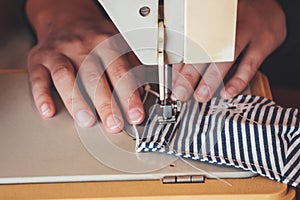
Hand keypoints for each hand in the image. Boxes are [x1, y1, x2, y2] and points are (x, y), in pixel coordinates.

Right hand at [26, 0, 144, 132]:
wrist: (66, 18)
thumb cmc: (94, 37)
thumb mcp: (117, 43)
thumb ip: (130, 67)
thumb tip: (141, 93)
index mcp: (105, 42)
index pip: (120, 71)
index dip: (129, 95)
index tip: (135, 115)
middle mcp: (82, 46)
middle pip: (94, 77)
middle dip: (105, 104)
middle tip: (114, 125)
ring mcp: (59, 52)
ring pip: (66, 77)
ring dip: (77, 101)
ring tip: (87, 121)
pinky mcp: (40, 59)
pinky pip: (38, 77)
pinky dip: (42, 95)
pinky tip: (49, 110)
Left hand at [172, 0, 285, 101]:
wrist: (270, 10)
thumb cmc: (236, 24)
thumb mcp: (216, 31)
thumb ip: (198, 51)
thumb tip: (180, 77)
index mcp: (210, 21)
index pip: (189, 47)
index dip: (179, 68)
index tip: (173, 86)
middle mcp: (226, 25)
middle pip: (204, 51)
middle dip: (190, 75)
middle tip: (181, 93)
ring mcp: (245, 32)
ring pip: (226, 58)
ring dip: (211, 80)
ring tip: (201, 96)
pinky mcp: (262, 43)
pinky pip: (250, 64)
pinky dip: (238, 80)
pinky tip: (228, 93)